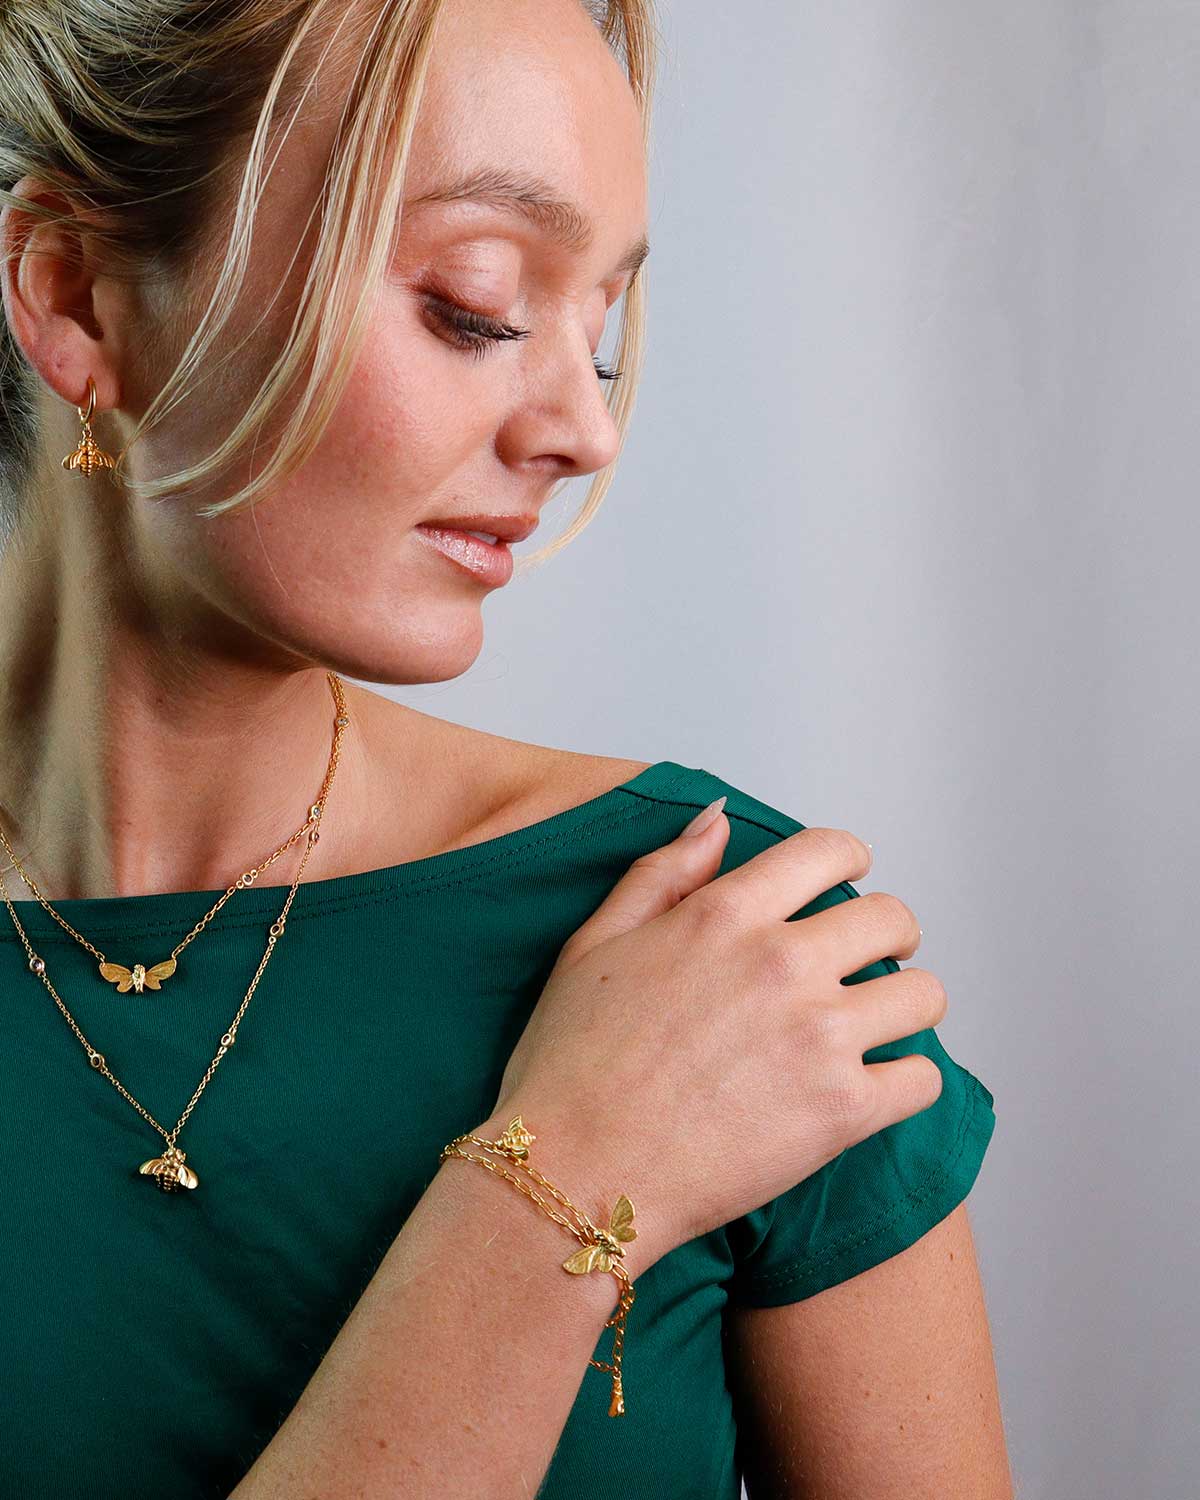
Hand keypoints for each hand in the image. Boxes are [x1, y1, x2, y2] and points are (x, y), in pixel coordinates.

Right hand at [485, 808, 944, 1272]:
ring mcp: (819, 1037)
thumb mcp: (594, 943)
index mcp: (726, 914)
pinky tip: (875, 1086)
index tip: (849, 881)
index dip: (850, 859)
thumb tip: (718, 819)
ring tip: (879, 1025)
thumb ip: (663, 872)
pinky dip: (907, 1082)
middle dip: (889, 934)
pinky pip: (922, 1080)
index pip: (830, 851)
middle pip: (892, 920)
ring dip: (906, 1005)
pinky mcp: (842, 1112)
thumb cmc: (571, 1062)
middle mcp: (783, 963)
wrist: (574, 1173)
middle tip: (870, 960)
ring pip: (923, 996)